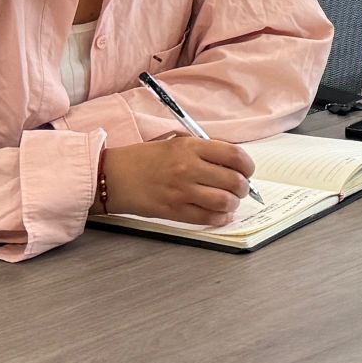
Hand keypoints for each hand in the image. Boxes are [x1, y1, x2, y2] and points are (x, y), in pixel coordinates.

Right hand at [102, 134, 253, 224]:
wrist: (113, 176)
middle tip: (240, 189)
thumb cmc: (144, 159)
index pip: (234, 155)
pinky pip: (207, 218)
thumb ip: (204, 151)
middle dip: (243, 187)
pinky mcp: (173, 211)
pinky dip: (220, 219)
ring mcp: (181, 191)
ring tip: (229, 202)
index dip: (248, 165)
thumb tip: (234, 165)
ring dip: (232, 204)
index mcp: (190, 147)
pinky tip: (220, 215)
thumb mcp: (176, 144)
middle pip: (234, 180)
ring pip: (224, 201)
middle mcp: (188, 168)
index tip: (247, 170)